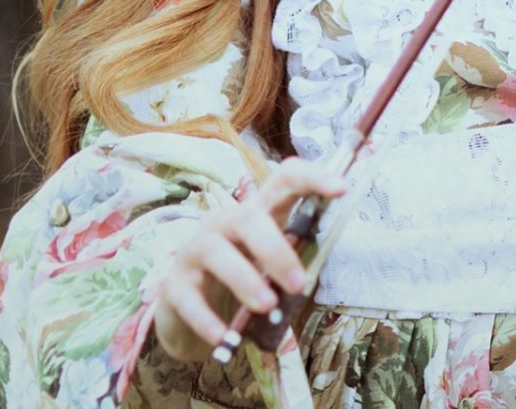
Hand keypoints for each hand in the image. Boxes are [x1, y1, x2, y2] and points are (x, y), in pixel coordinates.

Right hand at [152, 157, 346, 363]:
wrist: (187, 311)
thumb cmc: (240, 279)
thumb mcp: (269, 266)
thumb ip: (293, 261)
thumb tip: (315, 272)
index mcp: (257, 213)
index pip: (283, 180)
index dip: (312, 178)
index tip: (341, 189)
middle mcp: (224, 224)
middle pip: (248, 218)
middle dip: (276, 250)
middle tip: (298, 285)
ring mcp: (195, 251)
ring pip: (215, 251)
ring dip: (244, 279)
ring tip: (266, 306)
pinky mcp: (174, 285)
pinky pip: (188, 298)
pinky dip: (206, 318)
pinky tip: (223, 336)